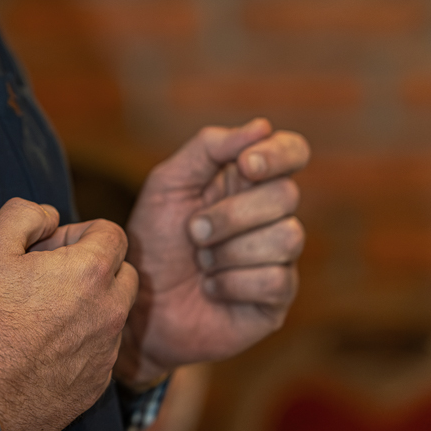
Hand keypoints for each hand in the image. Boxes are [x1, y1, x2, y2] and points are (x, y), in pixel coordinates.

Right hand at [0, 197, 137, 430]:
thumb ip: (26, 214)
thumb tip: (50, 216)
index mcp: (90, 272)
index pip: (113, 234)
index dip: (80, 233)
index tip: (50, 248)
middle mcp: (109, 313)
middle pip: (125, 274)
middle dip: (97, 267)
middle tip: (50, 278)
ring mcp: (105, 354)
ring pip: (113, 317)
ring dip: (90, 308)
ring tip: (41, 317)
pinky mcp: (95, 386)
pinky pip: (100, 354)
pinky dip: (80, 346)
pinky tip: (41, 351)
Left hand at [116, 118, 308, 388]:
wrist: (138, 303)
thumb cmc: (154, 241)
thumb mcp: (168, 184)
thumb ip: (209, 148)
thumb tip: (262, 127)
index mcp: (248, 181)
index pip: (292, 151)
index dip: (279, 154)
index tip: (246, 166)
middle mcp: (271, 216)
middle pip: (286, 197)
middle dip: (230, 214)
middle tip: (193, 232)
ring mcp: (279, 258)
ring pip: (287, 238)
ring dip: (229, 251)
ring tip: (202, 263)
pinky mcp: (276, 299)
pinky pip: (275, 280)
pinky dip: (231, 283)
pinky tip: (212, 288)